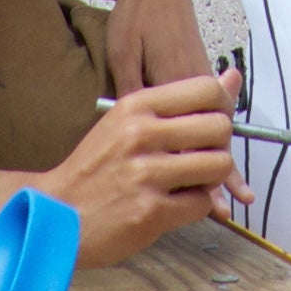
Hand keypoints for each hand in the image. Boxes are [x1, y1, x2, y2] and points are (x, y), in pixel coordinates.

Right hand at [0, 69, 254, 267]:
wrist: (57, 214)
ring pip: (219, 166)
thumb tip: (233, 76)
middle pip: (220, 127)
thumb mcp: (127, 122)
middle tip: (199, 158)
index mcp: (135, 105)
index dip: (220, 108)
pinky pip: (203, 203)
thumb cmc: (95, 167)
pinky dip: (195, 207)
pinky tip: (173, 205)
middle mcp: (142, 133)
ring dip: (211, 178)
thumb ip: (179, 102)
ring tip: (188, 183)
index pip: (206, 90)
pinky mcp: (153, 211)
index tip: (209, 124)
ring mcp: (147, 173)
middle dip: (219, 146)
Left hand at [106, 0, 245, 211]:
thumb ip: (135, 93)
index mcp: (175, 83)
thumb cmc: (136, 17)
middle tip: (224, 209)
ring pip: (214, 128)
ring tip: (236, 195)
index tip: (205, 201)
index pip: (192, 137)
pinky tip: (220, 153)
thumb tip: (142, 133)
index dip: (199, 171)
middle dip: (218, 174)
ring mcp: (200, 79)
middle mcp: (195, 86)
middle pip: (210, 139)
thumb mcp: (124, 54)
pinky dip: (216, 136)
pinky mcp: (199, 72)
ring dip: (222, 160)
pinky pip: (211, 112)